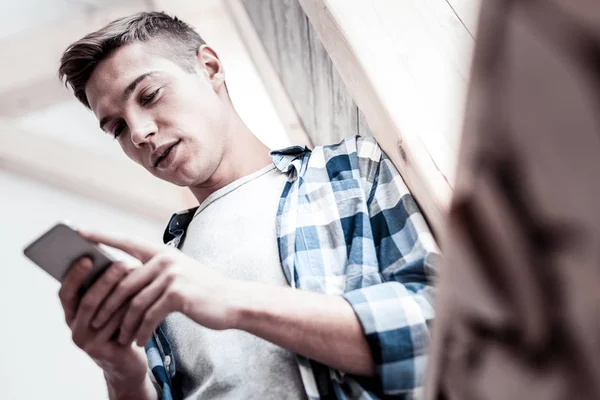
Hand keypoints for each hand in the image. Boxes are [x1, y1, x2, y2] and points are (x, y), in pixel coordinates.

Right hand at [58, 258, 147, 385]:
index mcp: (71, 312)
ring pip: (104, 313)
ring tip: (139, 276)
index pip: (65, 292)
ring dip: (123, 292)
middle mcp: (74, 327)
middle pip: (87, 301)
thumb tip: (113, 257)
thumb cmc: (119, 325)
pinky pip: (117, 327)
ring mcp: (85, 341)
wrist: (126, 361)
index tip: (87, 257)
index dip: (74, 275)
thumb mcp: (108, 305)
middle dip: (106, 280)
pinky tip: (144, 297)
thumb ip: (104, 287)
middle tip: (122, 263)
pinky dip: (130, 309)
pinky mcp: (101, 351)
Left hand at [80, 230, 238, 346]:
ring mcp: (171, 275)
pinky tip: (140, 341)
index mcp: (161, 251)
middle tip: (94, 322)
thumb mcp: (177, 273)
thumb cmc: (201, 291)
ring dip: (124, 324)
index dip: (102, 236)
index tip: (79, 232)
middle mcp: (164, 259)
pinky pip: (150, 315)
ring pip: (135, 302)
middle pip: (123, 282)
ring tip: (120, 338)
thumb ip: (153, 272)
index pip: (126, 242)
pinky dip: (142, 331)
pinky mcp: (177, 294)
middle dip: (106, 305)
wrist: (231, 301)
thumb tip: (122, 281)